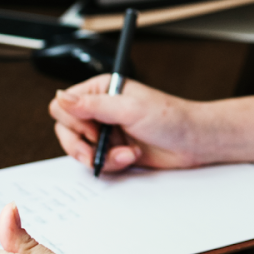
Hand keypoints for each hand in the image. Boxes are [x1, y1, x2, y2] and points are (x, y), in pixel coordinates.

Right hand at [50, 75, 206, 172]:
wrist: (192, 142)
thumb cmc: (169, 118)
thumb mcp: (129, 109)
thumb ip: (93, 105)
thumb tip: (61, 97)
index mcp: (100, 90)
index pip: (63, 105)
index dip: (73, 121)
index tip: (93, 129)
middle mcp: (99, 109)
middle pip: (65, 130)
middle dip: (82, 145)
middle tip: (101, 146)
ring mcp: (105, 131)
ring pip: (80, 150)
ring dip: (102, 156)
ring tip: (126, 153)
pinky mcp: (112, 149)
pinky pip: (97, 162)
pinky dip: (112, 163)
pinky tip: (131, 156)